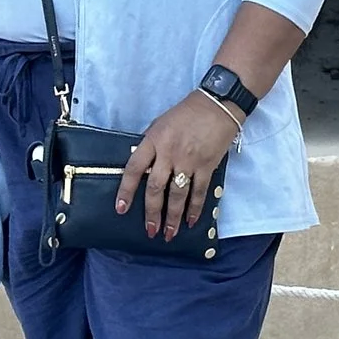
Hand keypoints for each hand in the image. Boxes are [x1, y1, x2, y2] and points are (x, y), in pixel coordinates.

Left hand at [119, 92, 239, 241]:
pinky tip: (190, 221)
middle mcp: (169, 153)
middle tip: (150, 230)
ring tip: (169, 234)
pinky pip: (199, 192)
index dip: (126, 190)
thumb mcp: (160, 124)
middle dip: (152, 212)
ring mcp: (189, 160)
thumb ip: (151, 145)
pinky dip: (194, 208)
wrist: (218, 104)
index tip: (121, 208)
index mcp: (154, 140)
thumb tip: (143, 168)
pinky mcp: (207, 165)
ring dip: (172, 217)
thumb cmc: (186, 113)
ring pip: (177, 194)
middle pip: (155, 187)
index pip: (134, 168)